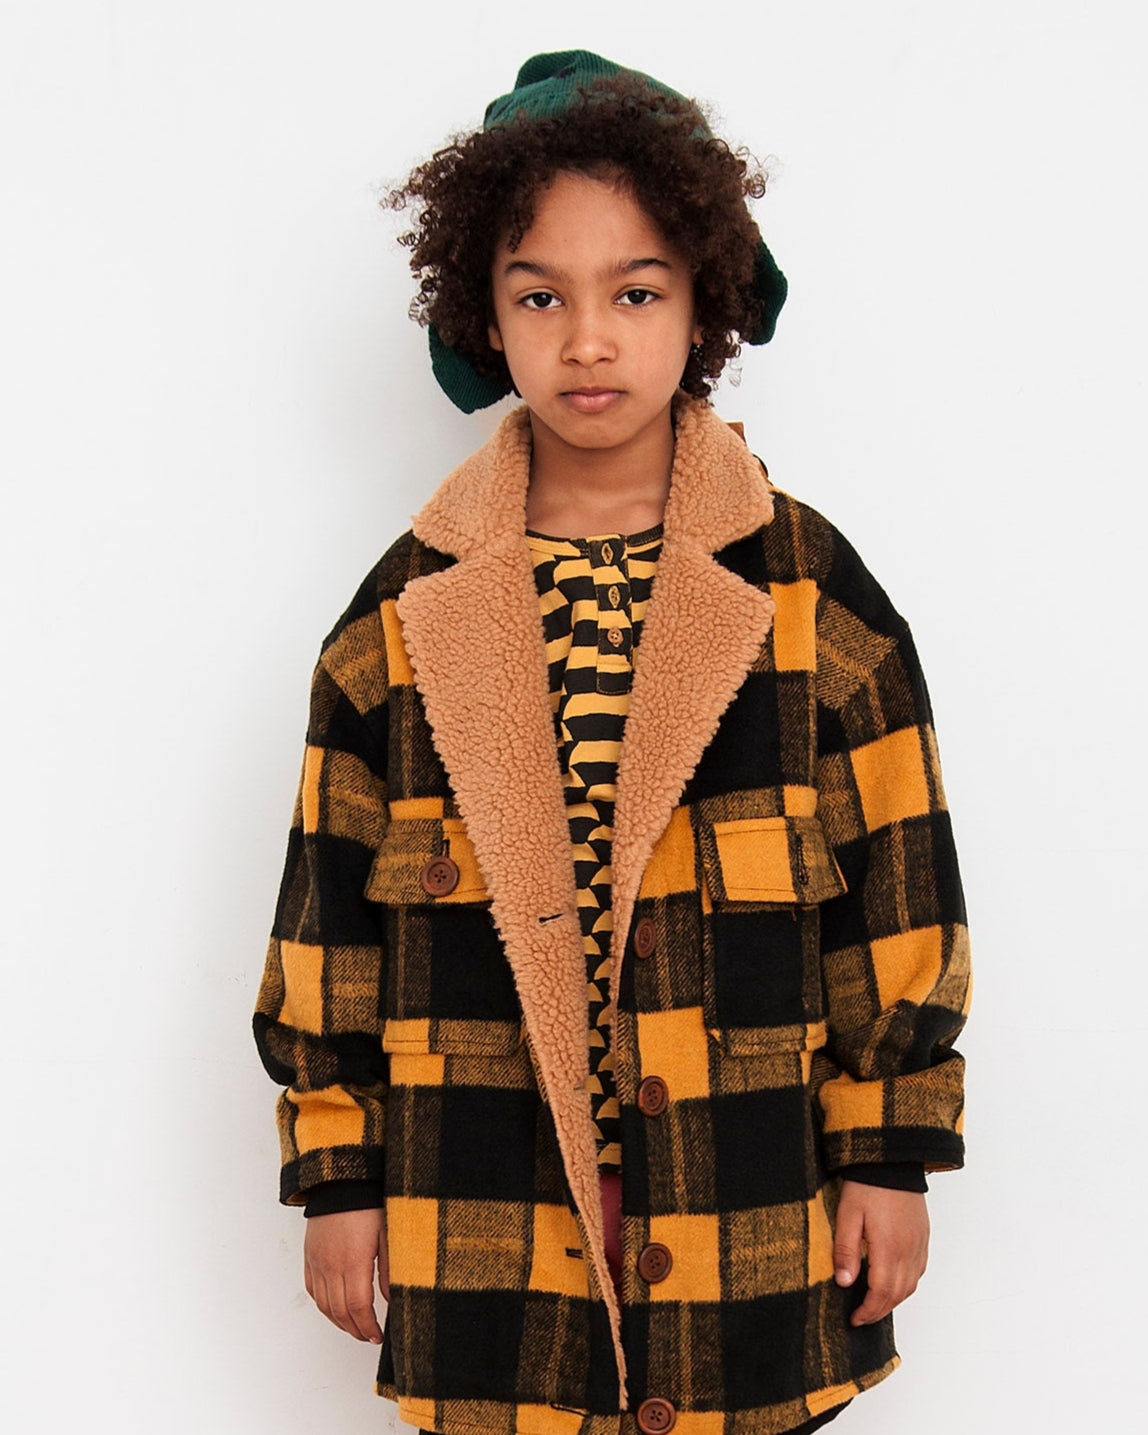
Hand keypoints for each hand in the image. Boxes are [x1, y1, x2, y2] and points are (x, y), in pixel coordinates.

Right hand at [303, 1207, 389, 1342]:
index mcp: (354, 1261)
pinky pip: (312, 1290)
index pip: (359, 1307)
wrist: (341, 1180)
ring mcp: (317, 1262)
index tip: (378, 1336)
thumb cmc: (367, 1202)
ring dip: (339, 1323)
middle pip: (340, 1312)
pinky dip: (323, 1306)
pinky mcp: (309, 1256)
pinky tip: (335, 1309)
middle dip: (356, 1330)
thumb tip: (392, 1298)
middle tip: (369, 1337)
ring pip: (324, 1305)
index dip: (368, 1327)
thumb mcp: (388, 1233)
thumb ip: (389, 1269)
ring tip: (355, 1328)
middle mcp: (331, 1265)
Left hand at [833, 1181, 928, 1326]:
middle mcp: (909, 1250)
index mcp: (889, 1248)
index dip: (868, 1311)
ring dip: (894, 1300)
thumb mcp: (848, 1215)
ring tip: (875, 1303)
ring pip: (911, 1285)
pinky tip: (894, 1282)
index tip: (854, 1320)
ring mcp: (919, 1243)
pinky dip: (907, 1284)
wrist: (892, 1161)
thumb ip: (846, 1250)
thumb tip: (844, 1283)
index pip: (881, 1293)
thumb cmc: (867, 1185)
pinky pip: (919, 1270)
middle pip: (898, 1294)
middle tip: (862, 1317)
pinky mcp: (923, 1236)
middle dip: (880, 1311)